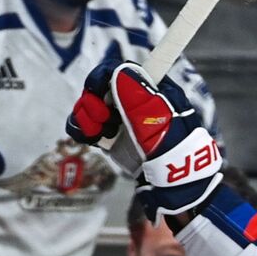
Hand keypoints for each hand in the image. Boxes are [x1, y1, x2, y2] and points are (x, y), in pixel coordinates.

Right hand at [71, 63, 222, 221]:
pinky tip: (92, 139)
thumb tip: (119, 70)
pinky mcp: (110, 137)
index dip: (101, 78)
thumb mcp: (158, 123)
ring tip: (102, 134)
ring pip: (88, 106)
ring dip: (87, 118)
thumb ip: (138, 97)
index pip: (116, 69)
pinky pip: (85, 125)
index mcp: (147, 88)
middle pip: (97, 87)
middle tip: (105, 122)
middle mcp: (130, 100)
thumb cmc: (173, 151)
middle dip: (93, 103)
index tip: (98, 93)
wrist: (173, 186)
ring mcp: (119, 119)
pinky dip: (82, 130)